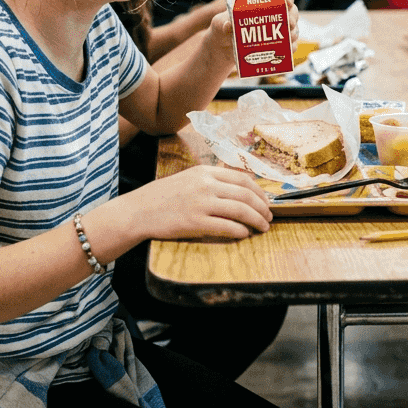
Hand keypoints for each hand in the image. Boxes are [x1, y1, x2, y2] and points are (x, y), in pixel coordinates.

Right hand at [128, 166, 272, 240]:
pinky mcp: (196, 223)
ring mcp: (201, 204)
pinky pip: (227, 227)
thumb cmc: (163, 197)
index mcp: (205, 172)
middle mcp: (205, 185)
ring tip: (262, 228)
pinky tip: (244, 234)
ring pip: (241, 211)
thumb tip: (238, 189)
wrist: (139, 211)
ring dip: (256, 221)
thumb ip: (211, 181)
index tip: (266, 202)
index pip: (243, 179)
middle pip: (246, 195)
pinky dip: (240, 231)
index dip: (260, 192)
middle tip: (269, 218)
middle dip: (263, 208)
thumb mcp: (188, 179)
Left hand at [207, 0, 298, 60]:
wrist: (224, 46)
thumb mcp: (220, 23)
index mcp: (261, 3)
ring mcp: (276, 29)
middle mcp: (272, 14)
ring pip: (293, 28)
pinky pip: (289, 46)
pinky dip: (291, 48)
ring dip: (294, 32)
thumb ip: (223, 23)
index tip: (288, 1)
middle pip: (291, 11)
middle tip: (289, 23)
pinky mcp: (277, 44)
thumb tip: (228, 25)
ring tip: (289, 37)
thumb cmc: (223, 28)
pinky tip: (289, 50)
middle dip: (293, 17)